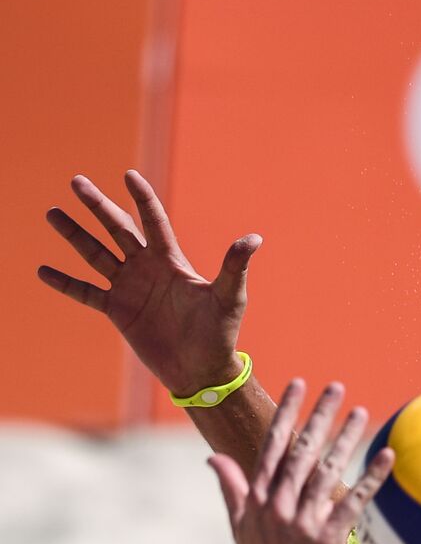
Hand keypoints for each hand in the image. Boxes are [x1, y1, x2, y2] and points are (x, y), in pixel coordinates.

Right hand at [37, 170, 260, 395]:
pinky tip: (43, 270)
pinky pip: (86, 292)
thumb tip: (254, 238)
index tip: (129, 175)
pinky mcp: (117, 311)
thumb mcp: (229, 297)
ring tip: (52, 213)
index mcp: (172, 261)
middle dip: (98, 206)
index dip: (142, 199)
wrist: (201, 369)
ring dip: (74, 234)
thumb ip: (234, 267)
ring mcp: (130, 289)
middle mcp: (147, 269)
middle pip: (117, 230)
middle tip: (77, 181)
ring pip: (95, 254)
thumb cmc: (220, 333)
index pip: (153, 222)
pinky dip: (65, 283)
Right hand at [208, 379, 393, 543]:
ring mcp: (303, 521)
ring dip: (346, 438)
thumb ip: (231, 488)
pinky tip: (386, 458)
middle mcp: (279, 505)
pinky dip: (371, 478)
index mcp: (259, 498)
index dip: (287, 413)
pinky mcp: (329, 537)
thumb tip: (212, 458)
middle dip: (319, 416)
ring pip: (328, 470)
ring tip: (361, 412)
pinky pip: (354, 501)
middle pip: (302, 450)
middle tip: (336, 387)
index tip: (299, 384)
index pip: (273, 445)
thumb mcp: (239, 525)